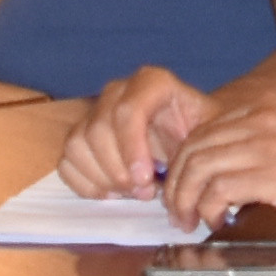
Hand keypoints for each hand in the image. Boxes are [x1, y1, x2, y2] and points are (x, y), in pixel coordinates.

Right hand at [60, 69, 211, 196]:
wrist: (187, 131)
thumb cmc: (199, 132)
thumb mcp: (208, 133)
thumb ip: (195, 149)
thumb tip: (178, 179)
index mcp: (150, 82)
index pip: (128, 111)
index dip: (132, 149)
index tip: (146, 179)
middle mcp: (117, 91)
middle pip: (99, 129)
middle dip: (119, 170)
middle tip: (145, 193)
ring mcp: (94, 112)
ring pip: (77, 144)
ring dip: (102, 178)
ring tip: (131, 192)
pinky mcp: (80, 136)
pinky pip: (67, 160)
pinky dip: (85, 183)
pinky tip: (111, 192)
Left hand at [162, 91, 275, 236]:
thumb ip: (268, 149)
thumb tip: (233, 177)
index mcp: (269, 109)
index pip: (203, 130)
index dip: (185, 163)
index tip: (185, 189)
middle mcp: (264, 119)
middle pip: (193, 148)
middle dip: (177, 184)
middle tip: (180, 212)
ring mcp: (269, 144)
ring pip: (198, 168)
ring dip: (187, 200)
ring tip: (194, 222)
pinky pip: (219, 189)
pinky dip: (210, 209)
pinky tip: (221, 222)